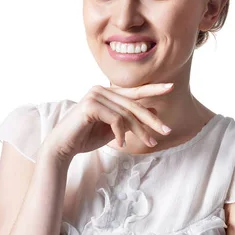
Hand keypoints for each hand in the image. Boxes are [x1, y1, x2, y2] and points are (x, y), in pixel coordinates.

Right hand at [43, 82, 173, 160]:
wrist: (63, 147)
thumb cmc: (86, 137)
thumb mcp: (114, 129)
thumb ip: (130, 119)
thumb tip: (153, 111)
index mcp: (107, 92)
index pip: (134, 91)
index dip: (153, 89)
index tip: (171, 87)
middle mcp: (101, 89)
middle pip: (134, 104)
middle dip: (151, 119)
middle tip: (166, 131)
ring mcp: (95, 95)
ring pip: (127, 114)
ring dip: (140, 131)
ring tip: (149, 143)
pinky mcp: (90, 105)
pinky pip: (115, 119)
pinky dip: (120, 133)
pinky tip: (120, 144)